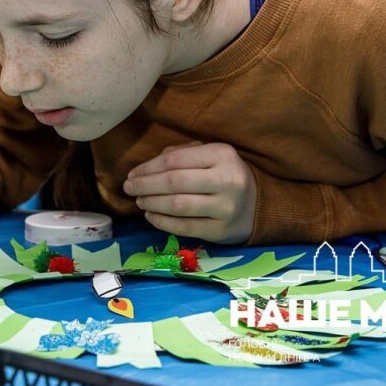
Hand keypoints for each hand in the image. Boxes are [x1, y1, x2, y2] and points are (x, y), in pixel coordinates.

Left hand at [123, 141, 256, 243]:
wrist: (257, 205)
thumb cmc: (223, 175)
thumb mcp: (209, 156)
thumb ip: (180, 154)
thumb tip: (146, 168)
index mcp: (223, 154)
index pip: (176, 160)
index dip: (148, 167)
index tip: (132, 173)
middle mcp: (227, 180)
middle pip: (175, 182)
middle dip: (145, 185)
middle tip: (129, 188)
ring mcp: (226, 208)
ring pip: (178, 206)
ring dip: (152, 203)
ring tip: (139, 201)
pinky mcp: (221, 231)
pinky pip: (184, 227)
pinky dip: (162, 222)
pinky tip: (151, 215)